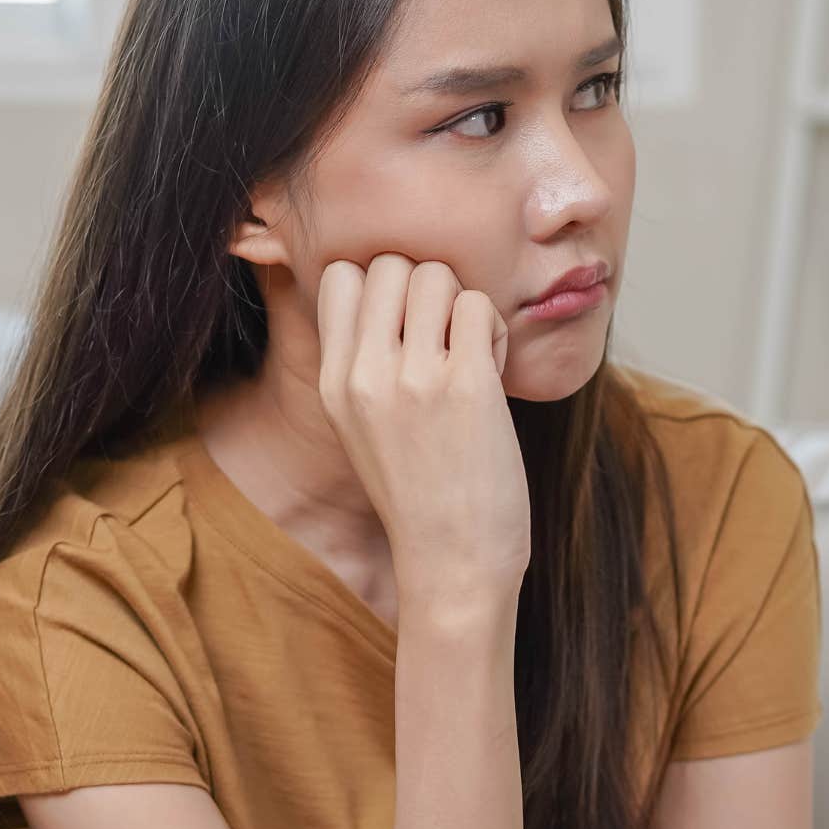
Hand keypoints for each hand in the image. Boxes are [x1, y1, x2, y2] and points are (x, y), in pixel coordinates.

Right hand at [316, 255, 530, 617]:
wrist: (452, 565)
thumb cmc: (419, 496)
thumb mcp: (361, 426)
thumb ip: (364, 365)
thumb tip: (391, 295)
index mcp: (333, 381)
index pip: (341, 277)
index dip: (381, 284)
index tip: (405, 323)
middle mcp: (364, 373)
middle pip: (389, 263)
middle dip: (426, 286)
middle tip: (444, 339)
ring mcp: (413, 379)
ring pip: (437, 276)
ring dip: (463, 305)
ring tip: (470, 354)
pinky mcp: (466, 387)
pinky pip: (480, 308)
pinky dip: (494, 330)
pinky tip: (492, 373)